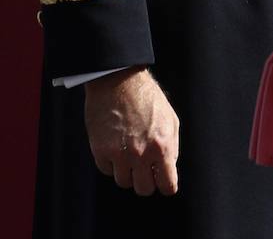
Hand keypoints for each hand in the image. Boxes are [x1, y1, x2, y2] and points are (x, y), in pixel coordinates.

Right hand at [85, 66, 179, 195]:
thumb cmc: (148, 99)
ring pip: (124, 182)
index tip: (164, 184)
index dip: (166, 186)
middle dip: (146, 181)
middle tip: (146, 170)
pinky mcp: (100, 151)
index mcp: (162, 146)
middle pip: (143, 189)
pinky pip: (107, 171)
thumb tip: (168, 168)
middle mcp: (141, 154)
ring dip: (128, 172)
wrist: (119, 83)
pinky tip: (116, 148)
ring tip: (130, 154)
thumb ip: (171, 146)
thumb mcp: (170, 119)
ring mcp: (119, 154)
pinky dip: (112, 164)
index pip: (167, 184)